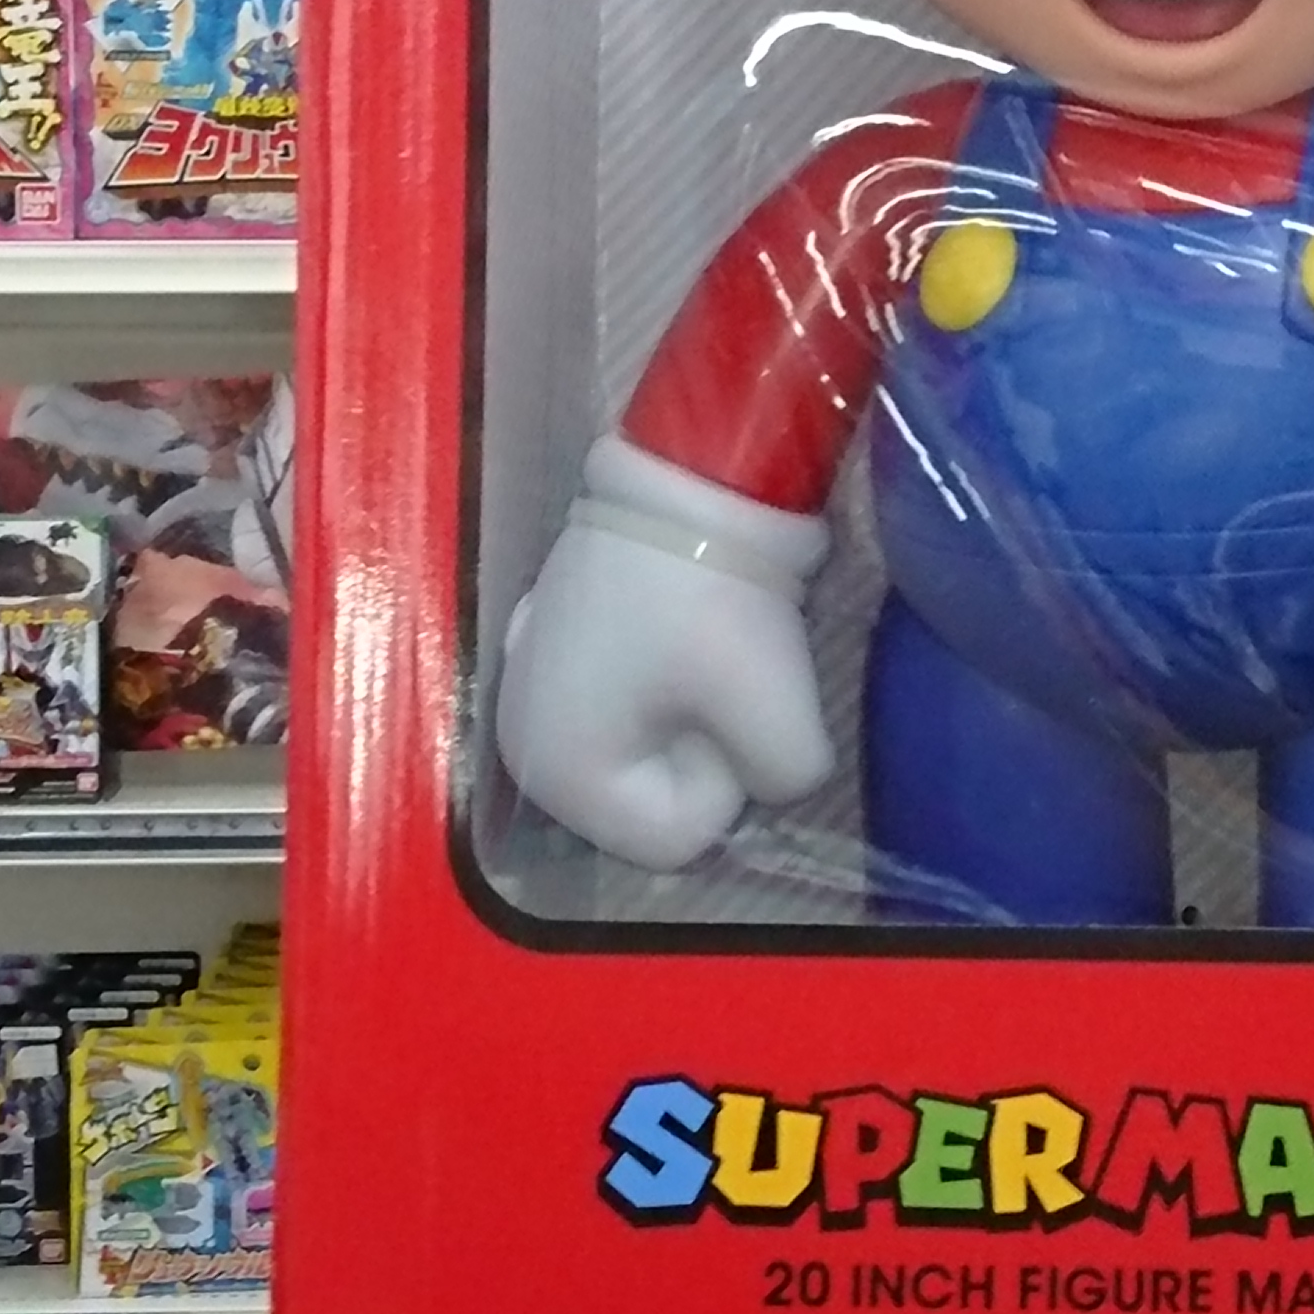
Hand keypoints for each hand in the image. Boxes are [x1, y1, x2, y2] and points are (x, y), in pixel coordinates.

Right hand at [492, 437, 836, 868]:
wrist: (683, 472)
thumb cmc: (715, 600)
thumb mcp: (778, 709)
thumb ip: (786, 783)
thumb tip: (766, 774)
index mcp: (558, 776)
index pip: (679, 841)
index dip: (726, 781)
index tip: (726, 704)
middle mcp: (527, 750)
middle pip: (658, 803)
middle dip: (706, 754)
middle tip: (717, 676)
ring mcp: (536, 698)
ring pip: (654, 752)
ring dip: (694, 716)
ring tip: (700, 650)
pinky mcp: (558, 653)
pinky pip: (635, 707)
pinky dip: (667, 682)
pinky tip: (674, 632)